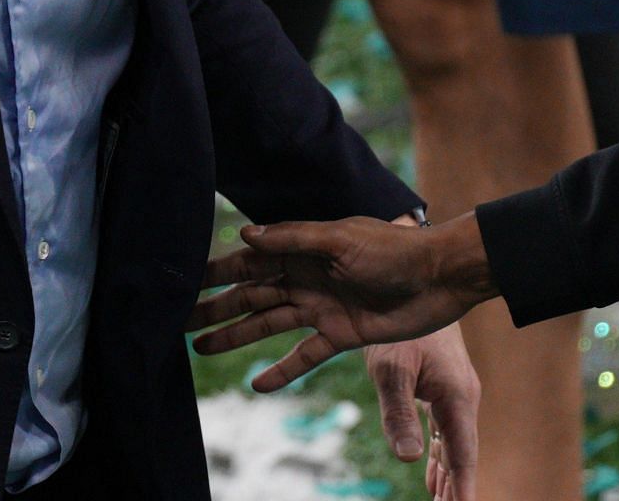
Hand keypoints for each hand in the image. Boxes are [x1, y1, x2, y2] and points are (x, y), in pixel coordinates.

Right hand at [187, 213, 496, 388]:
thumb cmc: (393, 250)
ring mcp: (320, 307)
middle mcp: (303, 279)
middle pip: (249, 295)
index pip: (248, 261)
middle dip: (215, 307)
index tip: (183, 281)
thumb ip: (293, 239)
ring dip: (234, 335)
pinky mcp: (340, 334)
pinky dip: (281, 370)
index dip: (216, 271)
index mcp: (300, 251)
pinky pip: (304, 355)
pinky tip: (257, 384)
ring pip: (266, 323)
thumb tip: (243, 235)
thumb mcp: (340, 239)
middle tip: (178, 321)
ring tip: (200, 347)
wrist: (440, 277)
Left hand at [363, 327, 479, 500]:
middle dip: (455, 489)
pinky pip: (443, 429)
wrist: (416, 283)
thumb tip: (407, 458)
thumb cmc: (400, 326)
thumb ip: (399, 412)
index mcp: (457, 399)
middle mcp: (461, 399)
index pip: (463, 456)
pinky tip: (432, 470)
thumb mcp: (392, 369)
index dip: (462, 489)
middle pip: (461, 456)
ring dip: (448, 475)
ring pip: (452, 443)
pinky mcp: (439, 385)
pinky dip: (440, 454)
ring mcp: (452, 392)